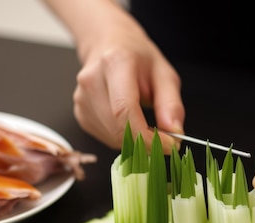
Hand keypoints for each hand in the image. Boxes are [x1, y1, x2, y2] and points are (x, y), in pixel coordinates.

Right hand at [72, 13, 184, 152]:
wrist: (109, 45)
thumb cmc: (138, 58)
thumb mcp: (164, 74)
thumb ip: (171, 104)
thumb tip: (174, 133)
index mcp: (115, 63)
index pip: (124, 110)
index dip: (146, 136)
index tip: (169, 145)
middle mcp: (92, 80)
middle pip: (117, 128)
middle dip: (145, 141)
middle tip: (163, 138)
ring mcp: (81, 98)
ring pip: (112, 138)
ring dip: (134, 141)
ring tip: (145, 123)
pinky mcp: (79, 113)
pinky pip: (105, 138)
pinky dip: (122, 138)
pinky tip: (129, 121)